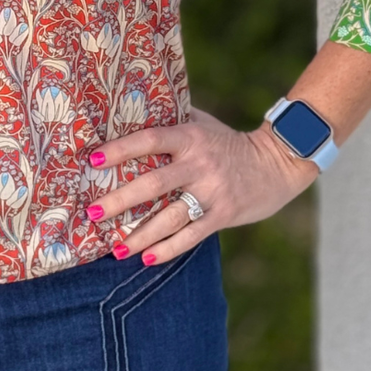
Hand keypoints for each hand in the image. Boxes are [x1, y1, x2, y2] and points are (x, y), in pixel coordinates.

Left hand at [86, 109, 316, 264]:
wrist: (277, 163)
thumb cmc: (228, 142)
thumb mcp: (203, 123)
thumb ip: (172, 118)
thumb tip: (130, 111)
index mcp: (190, 137)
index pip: (150, 140)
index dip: (122, 149)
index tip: (94, 161)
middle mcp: (199, 164)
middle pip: (154, 183)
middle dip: (121, 200)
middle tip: (93, 212)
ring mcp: (212, 192)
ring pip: (170, 216)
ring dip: (141, 235)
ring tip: (116, 249)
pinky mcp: (223, 214)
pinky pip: (192, 235)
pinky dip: (169, 249)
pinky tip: (147, 258)